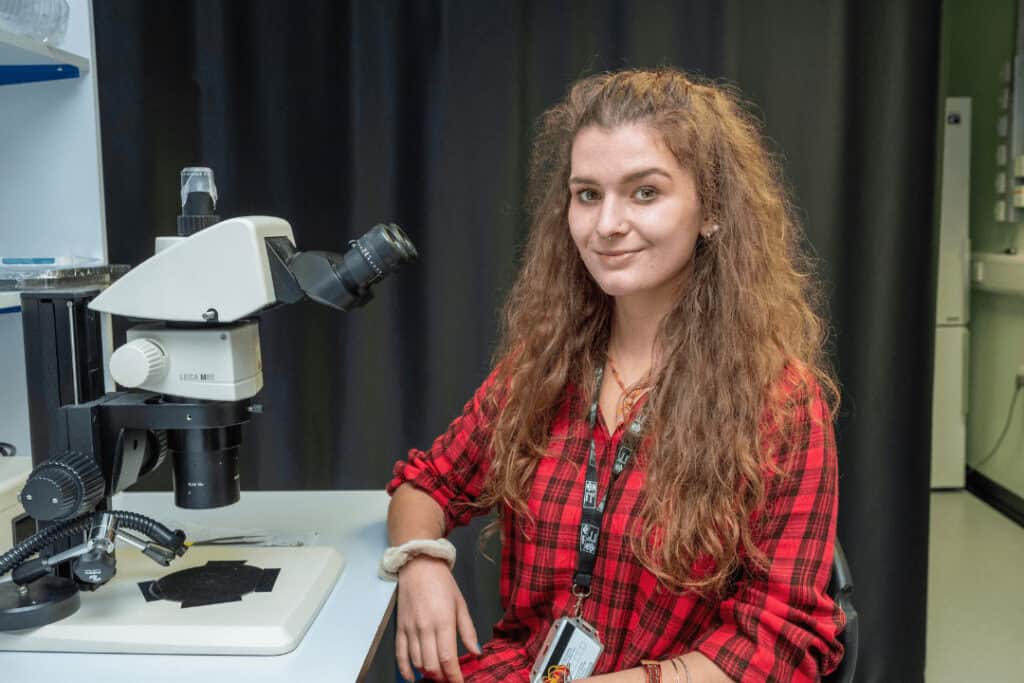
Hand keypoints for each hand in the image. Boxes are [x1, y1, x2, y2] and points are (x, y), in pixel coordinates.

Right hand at [396, 555, 481, 681]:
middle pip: (432, 665)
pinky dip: (405, 669)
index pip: (448, 658)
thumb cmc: (442, 583)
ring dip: (427, 674)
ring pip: (417, 662)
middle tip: (449, 678)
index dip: (454, 676)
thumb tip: (476, 652)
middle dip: (442, 677)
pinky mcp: (399, 628)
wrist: (419, 566)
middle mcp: (425, 628)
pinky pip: (400, 654)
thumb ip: (468, 631)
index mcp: (443, 621)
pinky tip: (412, 677)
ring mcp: (410, 629)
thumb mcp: (461, 604)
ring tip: (437, 676)